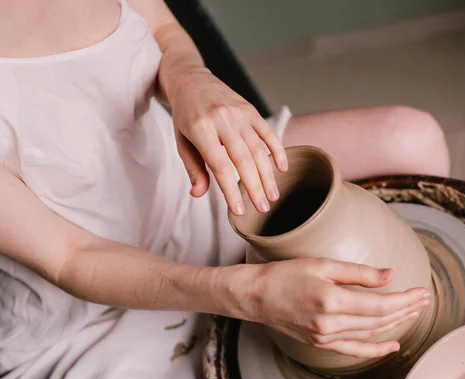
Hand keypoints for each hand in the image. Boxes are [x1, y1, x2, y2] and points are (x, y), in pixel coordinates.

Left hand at [167, 66, 287, 214]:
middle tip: (263, 209)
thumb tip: (198, 194)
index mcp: (200, 129)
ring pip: (258, 149)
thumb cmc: (184, 115)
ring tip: (273, 196)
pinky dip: (277, 150)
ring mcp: (239, 113)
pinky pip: (267, 132)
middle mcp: (222, 119)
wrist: (191, 79)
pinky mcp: (250, 109)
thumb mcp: (181, 141)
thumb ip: (193, 168)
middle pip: (243, 160)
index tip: (239, 211)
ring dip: (267, 175)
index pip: (220, 166)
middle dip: (255, 187)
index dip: (231, 190)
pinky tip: (282, 168)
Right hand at [240, 258, 430, 358]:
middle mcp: (330, 323)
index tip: (421, 291)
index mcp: (331, 300)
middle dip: (406, 309)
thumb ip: (358, 272)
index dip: (405, 298)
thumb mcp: (322, 264)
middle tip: (424, 298)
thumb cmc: (285, 275)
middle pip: (379, 319)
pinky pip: (355, 350)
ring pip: (371, 333)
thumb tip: (389, 275)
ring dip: (395, 323)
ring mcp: (326, 337)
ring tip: (413, 312)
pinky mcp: (322, 343)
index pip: (380, 304)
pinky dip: (376, 349)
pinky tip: (392, 345)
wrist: (256, 296)